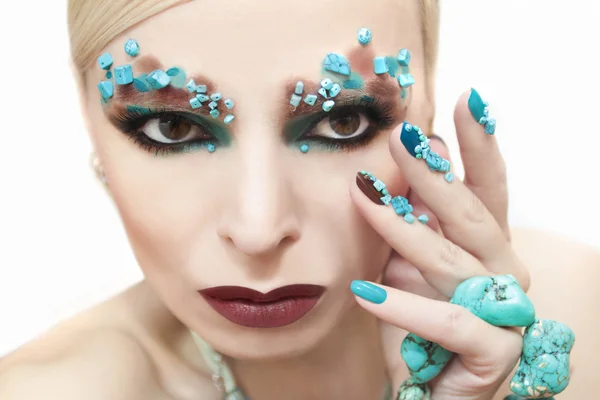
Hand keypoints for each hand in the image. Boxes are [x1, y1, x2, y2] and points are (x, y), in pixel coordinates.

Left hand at [350, 89, 528, 398]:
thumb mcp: (406, 268)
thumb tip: (404, 170)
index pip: (488, 188)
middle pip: (473, 215)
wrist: (428, 396)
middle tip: (401, 139)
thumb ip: (409, 225)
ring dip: (404, 229)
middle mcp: (503, 273)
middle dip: (435, 174)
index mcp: (485, 248)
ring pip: (454, 262)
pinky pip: (448, 321)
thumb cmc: (416, 328)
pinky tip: (364, 292)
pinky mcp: (493, 353)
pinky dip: (403, 305)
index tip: (464, 99)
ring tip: (363, 198)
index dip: (479, 145)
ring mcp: (505, 314)